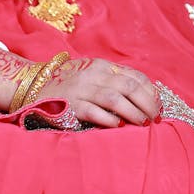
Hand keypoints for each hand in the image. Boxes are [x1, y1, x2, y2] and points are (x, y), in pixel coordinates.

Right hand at [32, 57, 160, 127]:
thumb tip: (144, 95)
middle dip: (147, 103)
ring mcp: (82, 89)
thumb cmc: (69, 83)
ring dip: (133, 112)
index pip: (134, 76)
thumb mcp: (93, 75)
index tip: (159, 106)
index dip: (150, 92)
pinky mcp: (70, 106)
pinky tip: (119, 127)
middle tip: (156, 118)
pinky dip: (109, 119)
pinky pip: (94, 112)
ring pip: (115, 99)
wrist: (34, 85)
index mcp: (103, 66)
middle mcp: (94, 75)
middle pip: (129, 86)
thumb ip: (114, 81)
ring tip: (143, 124)